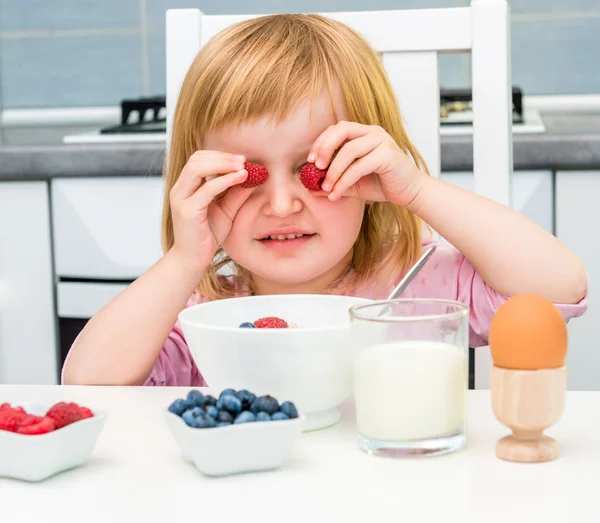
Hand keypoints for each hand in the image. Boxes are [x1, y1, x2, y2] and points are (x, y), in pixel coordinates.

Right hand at [168, 151, 252, 272]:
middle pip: (196, 159)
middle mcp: (180, 190)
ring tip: (243, 167)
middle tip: (244, 160)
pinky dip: (225, 180)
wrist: (193, 260)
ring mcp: (181, 199)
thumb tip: (253, 178)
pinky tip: (240, 178)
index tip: (241, 159)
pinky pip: (206, 189)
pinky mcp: (188, 211)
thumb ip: (236, 194)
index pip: (199, 160)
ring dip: (222, 164)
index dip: (220, 156)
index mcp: (187, 187)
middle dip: (222, 156)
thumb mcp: (226, 211)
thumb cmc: (207, 236)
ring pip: (197, 168)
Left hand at [307, 121, 424, 206]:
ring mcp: (382, 141)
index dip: (321, 142)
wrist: (410, 193)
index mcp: (364, 133)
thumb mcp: (352, 183)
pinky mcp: (388, 155)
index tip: (310, 161)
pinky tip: (336, 194)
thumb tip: (310, 189)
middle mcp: (373, 132)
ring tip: (325, 188)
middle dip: (325, 147)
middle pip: (342, 129)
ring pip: (349, 150)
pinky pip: (359, 166)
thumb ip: (333, 182)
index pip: (337, 128)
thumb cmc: (382, 185)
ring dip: (333, 171)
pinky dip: (344, 181)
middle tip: (315, 168)